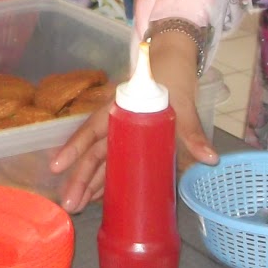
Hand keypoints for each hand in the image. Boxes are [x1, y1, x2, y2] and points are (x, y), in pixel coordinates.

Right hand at [47, 41, 216, 212]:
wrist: (176, 62)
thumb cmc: (171, 76)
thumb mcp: (183, 103)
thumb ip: (192, 132)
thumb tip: (210, 159)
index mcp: (119, 111)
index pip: (92, 132)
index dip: (74, 149)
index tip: (57, 166)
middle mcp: (116, 124)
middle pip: (94, 153)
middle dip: (79, 178)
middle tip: (69, 204)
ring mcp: (124, 134)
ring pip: (102, 160)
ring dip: (90, 182)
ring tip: (78, 205)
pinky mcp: (136, 141)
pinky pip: (117, 161)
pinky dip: (108, 178)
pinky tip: (99, 196)